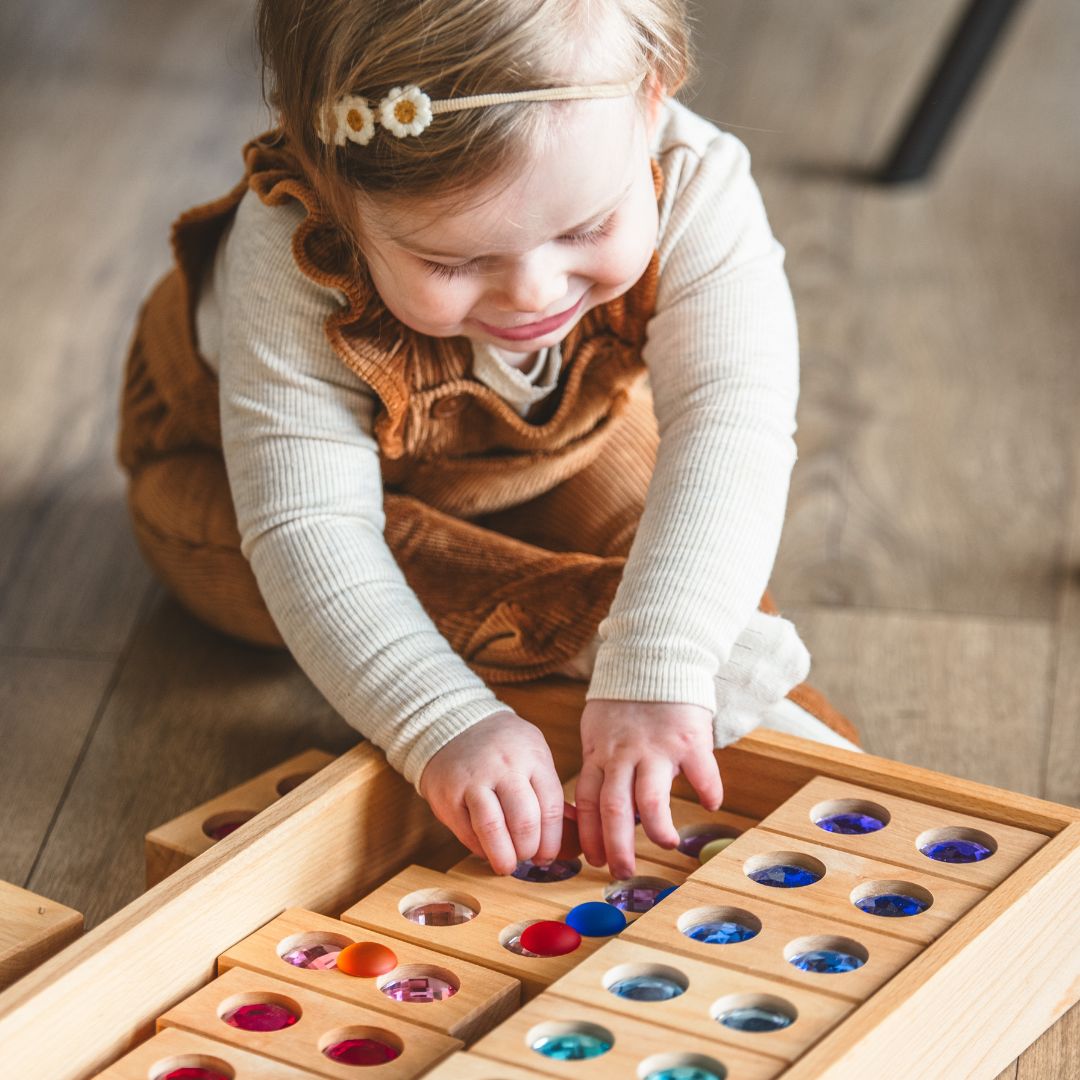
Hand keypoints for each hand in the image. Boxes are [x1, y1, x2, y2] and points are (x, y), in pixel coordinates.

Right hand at [418, 711, 564, 875]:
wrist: (453, 723)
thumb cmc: (501, 746)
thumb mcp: (533, 754)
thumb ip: (547, 792)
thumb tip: (570, 838)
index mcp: (532, 757)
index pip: (550, 808)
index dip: (552, 841)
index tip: (548, 855)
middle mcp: (504, 767)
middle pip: (524, 822)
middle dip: (529, 850)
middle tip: (527, 857)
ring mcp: (473, 781)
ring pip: (493, 830)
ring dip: (504, 857)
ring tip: (507, 864)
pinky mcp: (448, 795)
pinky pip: (467, 833)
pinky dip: (480, 849)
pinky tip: (486, 848)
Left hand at [575, 699, 721, 878]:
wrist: (654, 658)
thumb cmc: (625, 701)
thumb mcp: (598, 731)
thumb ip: (600, 766)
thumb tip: (601, 813)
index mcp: (599, 754)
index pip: (587, 802)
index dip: (589, 835)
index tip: (594, 860)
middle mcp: (624, 755)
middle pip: (614, 809)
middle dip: (616, 847)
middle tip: (622, 872)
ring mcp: (656, 747)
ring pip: (651, 799)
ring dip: (658, 828)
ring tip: (666, 844)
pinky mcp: (688, 738)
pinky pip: (700, 772)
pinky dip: (707, 791)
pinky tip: (710, 805)